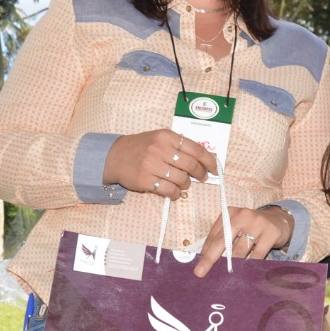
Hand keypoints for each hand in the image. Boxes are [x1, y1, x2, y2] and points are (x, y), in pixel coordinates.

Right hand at [103, 129, 217, 200]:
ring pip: (181, 179)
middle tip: (201, 178)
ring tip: (183, 184)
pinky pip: (169, 191)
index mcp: (166, 136)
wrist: (114, 156)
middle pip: (191, 165)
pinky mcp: (145, 180)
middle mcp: (159, 149)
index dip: (209, 160)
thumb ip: (179, 145)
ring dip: (186, 184)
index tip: (214, 168)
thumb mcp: (159, 138)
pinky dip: (175, 194)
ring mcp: (151, 165)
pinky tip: (174, 192)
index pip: (195, 149)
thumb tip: (205, 158)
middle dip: (200, 174)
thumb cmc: (141, 147)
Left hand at [193, 206, 292, 276]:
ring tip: (228, 275)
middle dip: (210, 259)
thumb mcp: (236, 228)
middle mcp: (242, 215)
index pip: (214, 235)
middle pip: (223, 241)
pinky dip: (250, 265)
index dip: (205, 252)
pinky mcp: (270, 233)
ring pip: (240, 250)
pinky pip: (257, 255)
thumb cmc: (251, 228)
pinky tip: (246, 272)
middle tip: (200, 272)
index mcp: (229, 213)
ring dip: (233, 265)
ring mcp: (257, 223)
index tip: (198, 266)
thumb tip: (206, 259)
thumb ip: (223, 239)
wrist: (278, 220)